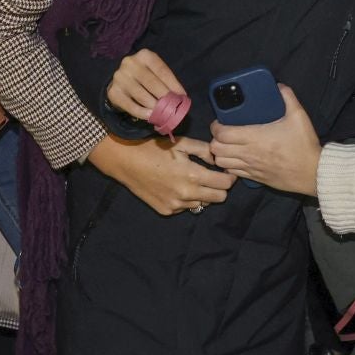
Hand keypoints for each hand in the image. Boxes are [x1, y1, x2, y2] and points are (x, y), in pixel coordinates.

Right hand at [87, 133, 235, 215]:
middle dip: (220, 187)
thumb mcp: (181, 143)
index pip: (225, 184)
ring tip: (192, 180)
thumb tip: (219, 159)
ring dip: (203, 194)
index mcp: (193, 175)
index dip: (229, 177)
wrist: (125, 161)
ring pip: (202, 204)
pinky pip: (186, 207)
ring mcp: (176, 205)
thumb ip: (204, 150)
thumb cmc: (154, 148)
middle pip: (219, 198)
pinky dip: (187, 199)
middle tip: (213, 177)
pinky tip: (176, 187)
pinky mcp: (166, 211)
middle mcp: (187, 194)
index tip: (226, 171)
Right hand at [108, 49, 185, 123]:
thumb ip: (165, 82)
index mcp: (144, 55)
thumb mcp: (155, 72)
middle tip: (173, 107)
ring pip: (141, 95)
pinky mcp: (113, 92)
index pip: (162, 70)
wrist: (121, 82)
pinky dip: (141, 112)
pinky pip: (130, 105)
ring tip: (163, 114)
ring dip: (154, 106)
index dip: (173, 84)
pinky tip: (150, 117)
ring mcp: (120, 77)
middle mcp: (130, 63)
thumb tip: (180, 97)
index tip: (182, 96)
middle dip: (164, 96)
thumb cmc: (143, 76)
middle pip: (151, 82)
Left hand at [210, 85, 320, 197]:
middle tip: (223, 133)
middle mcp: (248, 153)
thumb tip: (279, 85)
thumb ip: (288, 97)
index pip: (221, 134)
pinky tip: (237, 159)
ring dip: (220, 153)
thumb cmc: (304, 145)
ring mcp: (250, 167)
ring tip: (227, 146)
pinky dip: (229, 165)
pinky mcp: (255, 178)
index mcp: (254, 137)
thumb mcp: (298, 116)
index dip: (216, 126)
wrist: (313, 173)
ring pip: (221, 162)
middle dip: (215, 139)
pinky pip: (232, 173)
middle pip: (216, 149)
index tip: (220, 121)